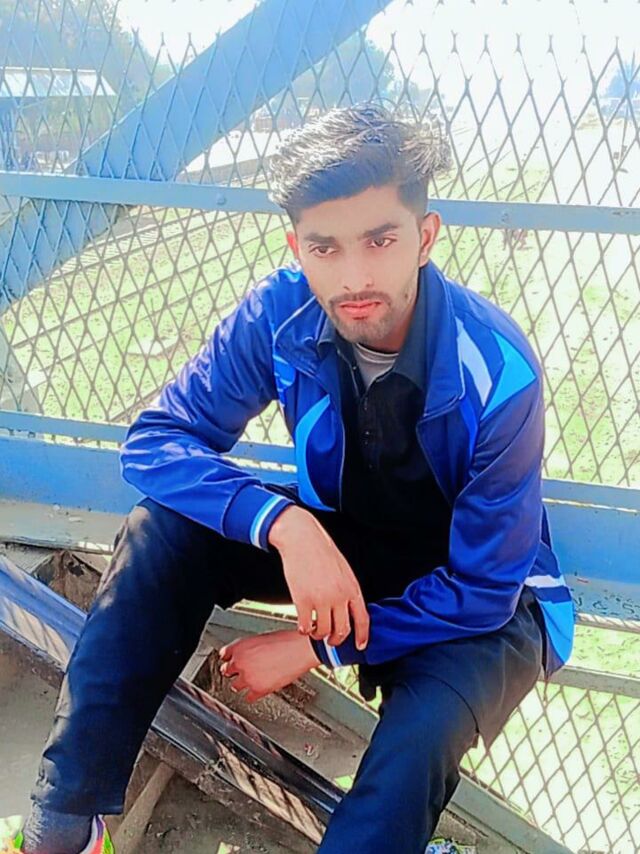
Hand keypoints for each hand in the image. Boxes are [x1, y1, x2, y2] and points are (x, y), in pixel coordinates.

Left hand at [219, 630, 319, 702]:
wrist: (300, 650)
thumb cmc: (286, 641)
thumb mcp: (262, 638)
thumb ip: (249, 647)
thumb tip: (247, 653)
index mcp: (240, 647)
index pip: (224, 654)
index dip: (228, 658)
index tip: (229, 660)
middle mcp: (240, 662)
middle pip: (227, 671)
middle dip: (233, 671)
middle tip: (239, 672)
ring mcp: (248, 677)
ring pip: (235, 686)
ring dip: (241, 684)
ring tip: (248, 682)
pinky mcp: (258, 690)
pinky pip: (248, 697)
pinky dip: (251, 695)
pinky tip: (255, 691)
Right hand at [268, 506, 368, 648]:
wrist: (302, 538)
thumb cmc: (321, 550)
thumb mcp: (343, 569)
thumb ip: (347, 589)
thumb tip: (348, 608)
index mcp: (352, 587)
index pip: (362, 619)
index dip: (362, 636)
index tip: (359, 646)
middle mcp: (339, 596)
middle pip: (343, 630)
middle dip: (337, 640)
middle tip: (331, 640)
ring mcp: (321, 599)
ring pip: (323, 631)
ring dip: (318, 635)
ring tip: (314, 631)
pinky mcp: (303, 600)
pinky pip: (305, 625)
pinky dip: (304, 630)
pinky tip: (303, 626)